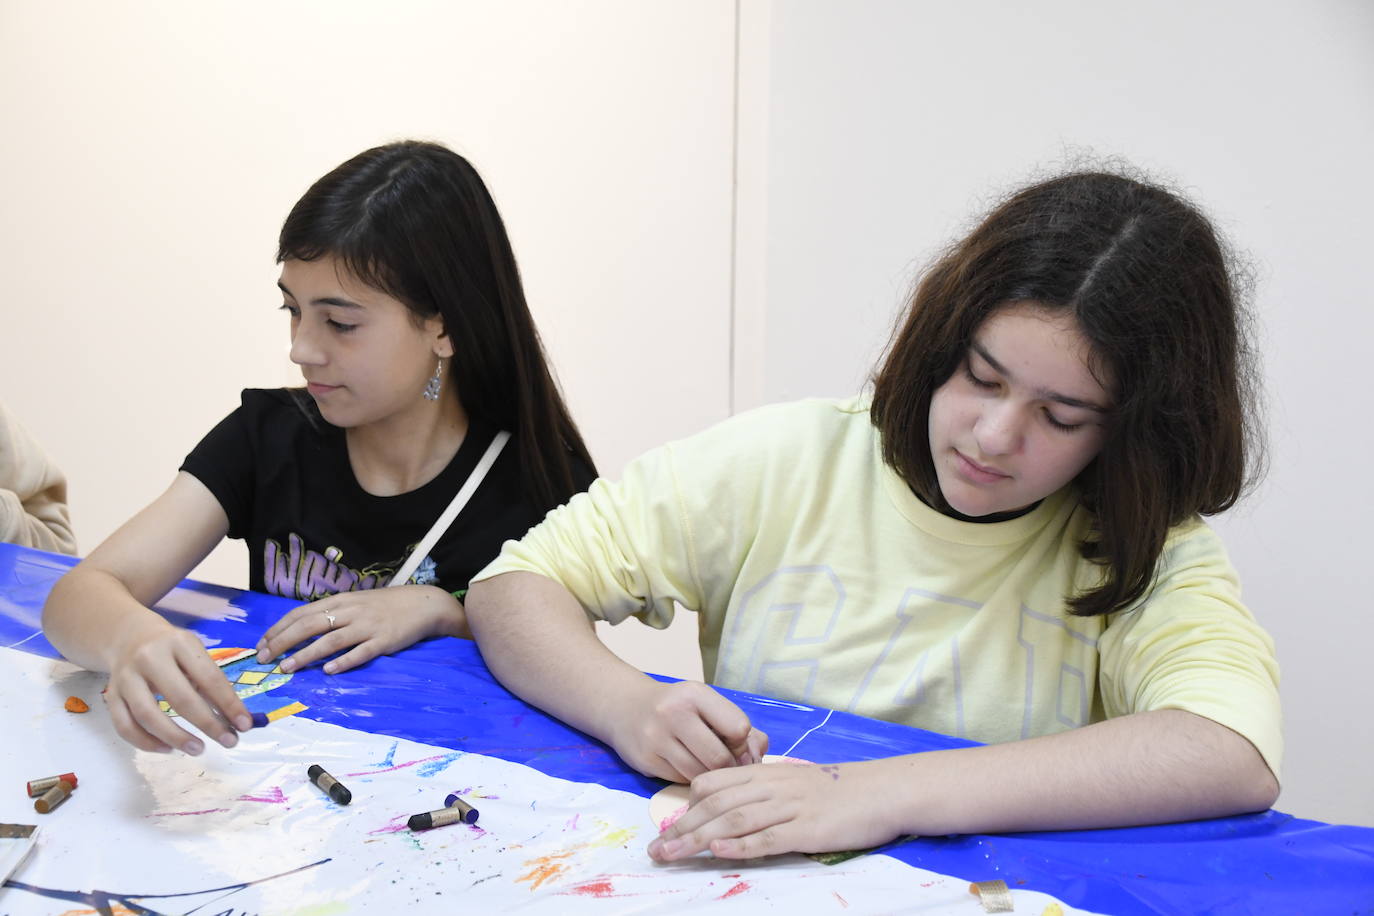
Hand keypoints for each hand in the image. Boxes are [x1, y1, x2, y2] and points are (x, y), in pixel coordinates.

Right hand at [104, 616, 250, 754]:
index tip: (245, 725)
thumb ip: (212, 684)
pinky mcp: (110, 695)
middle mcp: (150, 658)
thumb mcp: (194, 655)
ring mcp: (126, 677)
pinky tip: (168, 749)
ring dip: (175, 737)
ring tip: (198, 749)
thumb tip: (236, 720)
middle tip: (229, 742)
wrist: (128, 636)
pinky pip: (125, 726)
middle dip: (208, 724)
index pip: (209, 678)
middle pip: (180, 697)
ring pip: (147, 715)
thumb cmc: (172, 650)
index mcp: (179, 643)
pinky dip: (146, 743)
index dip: (229, 704)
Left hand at [255, 585, 465, 674]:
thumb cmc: (387, 605)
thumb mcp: (356, 602)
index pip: (301, 613)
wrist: (424, 604)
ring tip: (287, 668)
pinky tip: (329, 671)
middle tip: (264, 659)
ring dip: (306, 654)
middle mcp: (350, 611)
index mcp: (341, 601)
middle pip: (310, 625)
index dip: (279, 629)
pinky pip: (361, 652)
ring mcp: (367, 626)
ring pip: (331, 640)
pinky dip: (343, 662)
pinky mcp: (384, 641)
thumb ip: (333, 613)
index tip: (261, 644)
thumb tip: (302, 628)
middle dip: (283, 642)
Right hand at [604, 680, 768, 783]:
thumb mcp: (707, 704)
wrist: (626, 707)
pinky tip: (687, 767)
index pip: (738, 727)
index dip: (742, 742)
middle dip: (729, 766)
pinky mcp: (645, 761)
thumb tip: (759, 755)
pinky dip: (690, 779)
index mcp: (695, 694)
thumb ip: (741, 726)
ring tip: (709, 766)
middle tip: (727, 765)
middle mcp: (673, 713)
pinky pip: (680, 781)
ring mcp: (656, 739)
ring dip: (711, 777)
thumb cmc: (677, 707)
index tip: (734, 743)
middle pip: (720, 758)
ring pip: (700, 775)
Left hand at [647, 759, 901, 860]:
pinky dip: (740, 846)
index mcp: (766, 774)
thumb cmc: (839, 790)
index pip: (714, 782)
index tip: (668, 825)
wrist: (881, 791)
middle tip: (655, 849)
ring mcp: (788, 808)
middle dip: (681, 828)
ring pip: (732, 821)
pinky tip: (718, 853)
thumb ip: (765, 791)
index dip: (687, 803)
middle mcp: (771, 787)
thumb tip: (735, 809)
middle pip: (715, 805)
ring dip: (697, 840)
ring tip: (672, 855)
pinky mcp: (806, 830)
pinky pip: (767, 838)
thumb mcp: (795, 782)